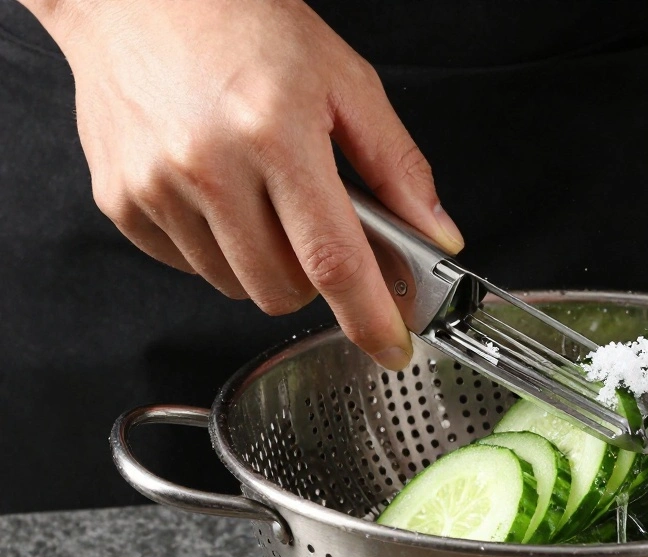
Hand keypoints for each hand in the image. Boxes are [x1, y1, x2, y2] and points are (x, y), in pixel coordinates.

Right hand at [38, 0, 463, 369]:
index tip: (391, 345)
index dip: (369, 315)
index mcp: (274, 133)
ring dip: (265, 263)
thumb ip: (398, 166)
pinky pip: (188, 266)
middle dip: (316, 279)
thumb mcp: (345, 82)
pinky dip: (217, 247)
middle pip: (281, 289)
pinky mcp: (121, 201)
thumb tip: (437, 234)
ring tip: (262, 194)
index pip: (333, 258)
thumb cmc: (245, 24)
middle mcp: (207, 167)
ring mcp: (155, 188)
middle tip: (318, 227)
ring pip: (234, 285)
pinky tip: (218, 192)